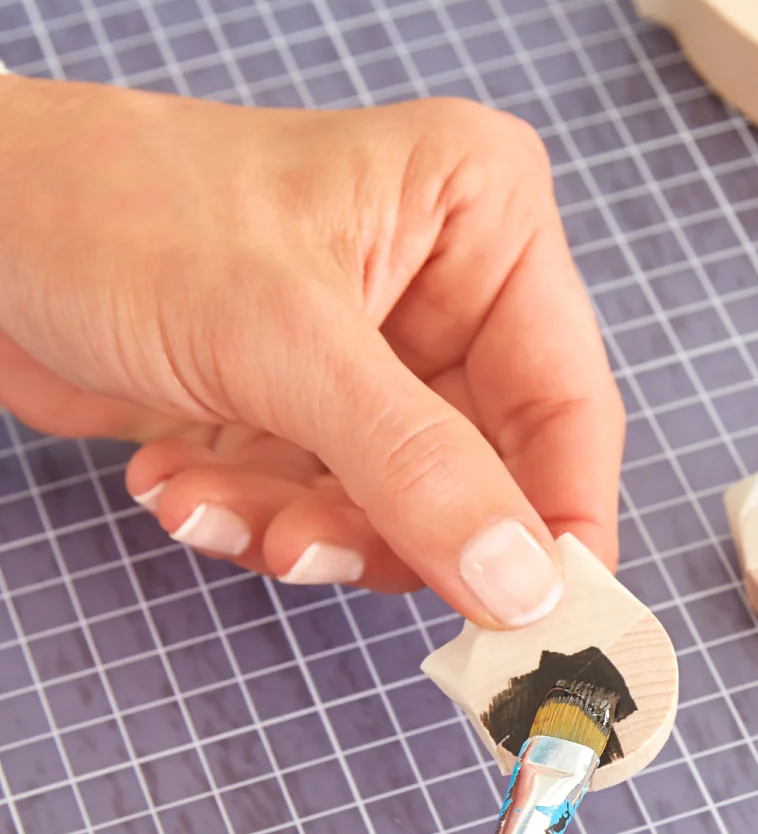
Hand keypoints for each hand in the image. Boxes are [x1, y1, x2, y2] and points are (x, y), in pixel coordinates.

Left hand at [0, 76, 623, 623]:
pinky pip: (327, 508)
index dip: (558, 521)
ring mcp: (375, 353)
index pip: (567, 403)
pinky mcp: (308, 406)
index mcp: (482, 219)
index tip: (541, 623)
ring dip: (304, 528)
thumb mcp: (283, 343)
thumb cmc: (114, 211)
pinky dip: (255, 517)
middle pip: (487, 472)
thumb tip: (528, 587)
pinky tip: (178, 482)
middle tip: (312, 554)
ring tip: (217, 507)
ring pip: (403, 508)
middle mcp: (446, 285)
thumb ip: (418, 471)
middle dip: (394, 527)